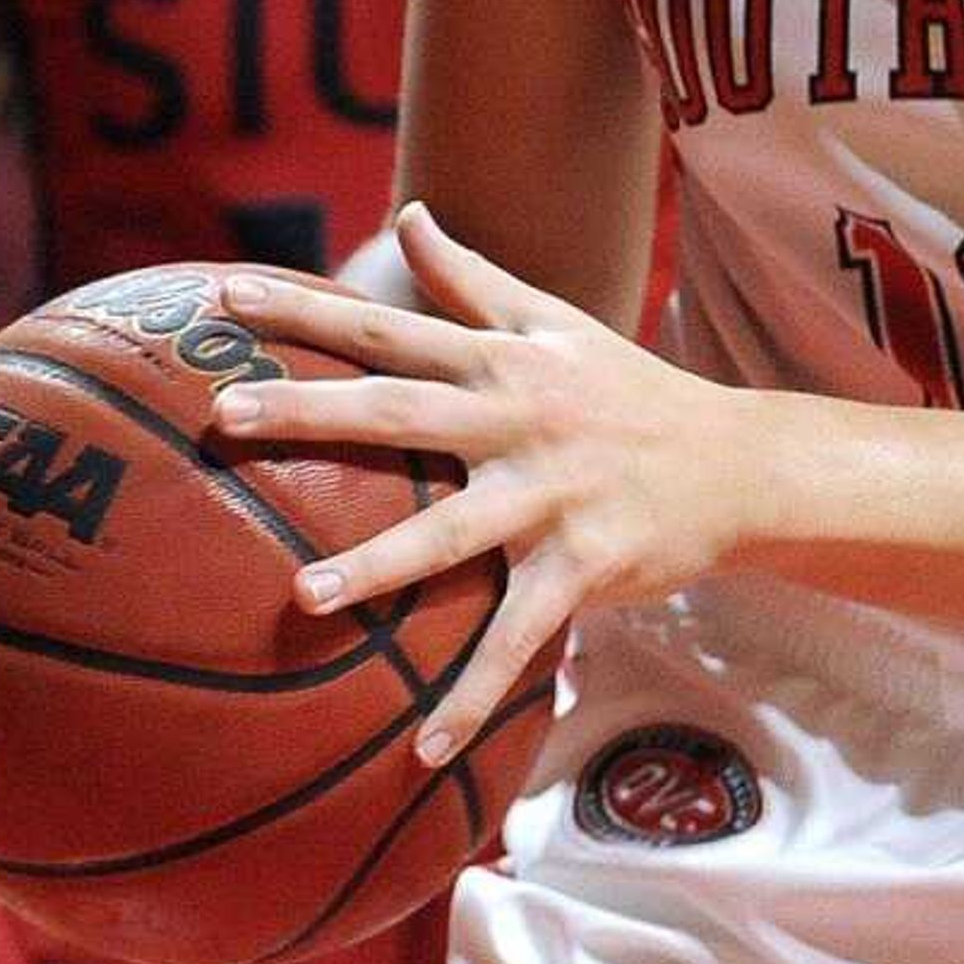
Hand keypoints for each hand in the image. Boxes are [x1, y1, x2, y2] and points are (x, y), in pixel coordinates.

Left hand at [212, 203, 748, 764]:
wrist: (740, 461)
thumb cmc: (630, 392)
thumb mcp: (554, 323)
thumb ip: (471, 278)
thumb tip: (408, 214)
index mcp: (501, 362)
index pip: (390, 328)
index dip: (306, 310)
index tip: (224, 300)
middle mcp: (519, 420)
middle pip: (401, 413)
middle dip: (312, 413)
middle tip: (225, 419)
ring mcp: (553, 496)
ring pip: (453, 533)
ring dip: (379, 566)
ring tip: (303, 594)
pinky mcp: (585, 567)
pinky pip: (520, 639)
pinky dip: (473, 696)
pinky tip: (422, 749)